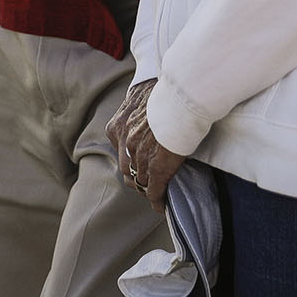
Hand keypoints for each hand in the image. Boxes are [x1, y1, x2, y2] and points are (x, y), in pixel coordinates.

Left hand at [107, 78, 188, 209]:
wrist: (180, 92)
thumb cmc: (164, 90)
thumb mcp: (139, 100)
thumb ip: (136, 116)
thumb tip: (146, 122)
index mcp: (117, 127)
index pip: (121, 154)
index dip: (132, 163)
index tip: (140, 169)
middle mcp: (124, 142)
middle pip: (127, 170)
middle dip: (137, 179)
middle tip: (148, 186)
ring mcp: (140, 155)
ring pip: (140, 181)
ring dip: (148, 189)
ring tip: (156, 196)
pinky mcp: (158, 167)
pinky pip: (154, 189)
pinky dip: (157, 199)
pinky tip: (161, 205)